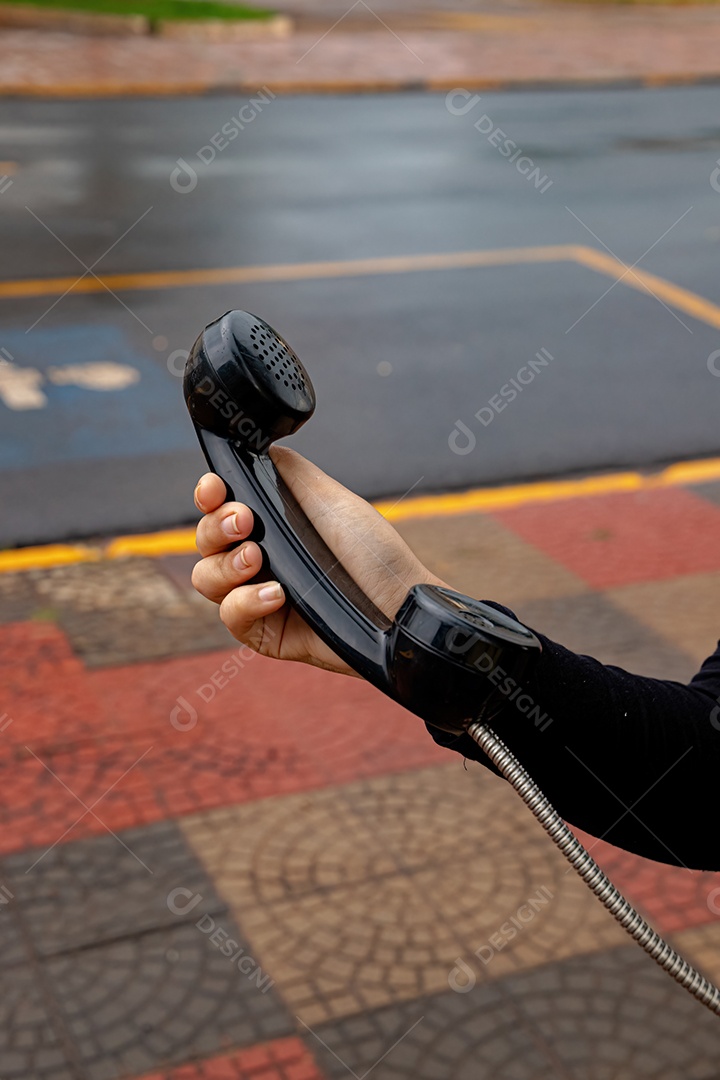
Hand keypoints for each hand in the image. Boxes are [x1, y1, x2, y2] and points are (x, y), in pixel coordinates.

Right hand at [191, 446, 445, 676]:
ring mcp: (257, 597)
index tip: (215, 487)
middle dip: (215, 526)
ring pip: (206, 578)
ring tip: (256, 559)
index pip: (219, 506)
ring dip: (225, 564)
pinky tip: (276, 593)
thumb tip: (262, 447)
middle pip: (204, 540)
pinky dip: (245, 602)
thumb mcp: (331, 501)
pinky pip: (230, 616)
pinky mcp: (265, 633)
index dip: (208, 495)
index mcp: (271, 524)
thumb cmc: (372, 552)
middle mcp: (259, 558)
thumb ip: (291, 472)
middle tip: (244, 521)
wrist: (397, 604)